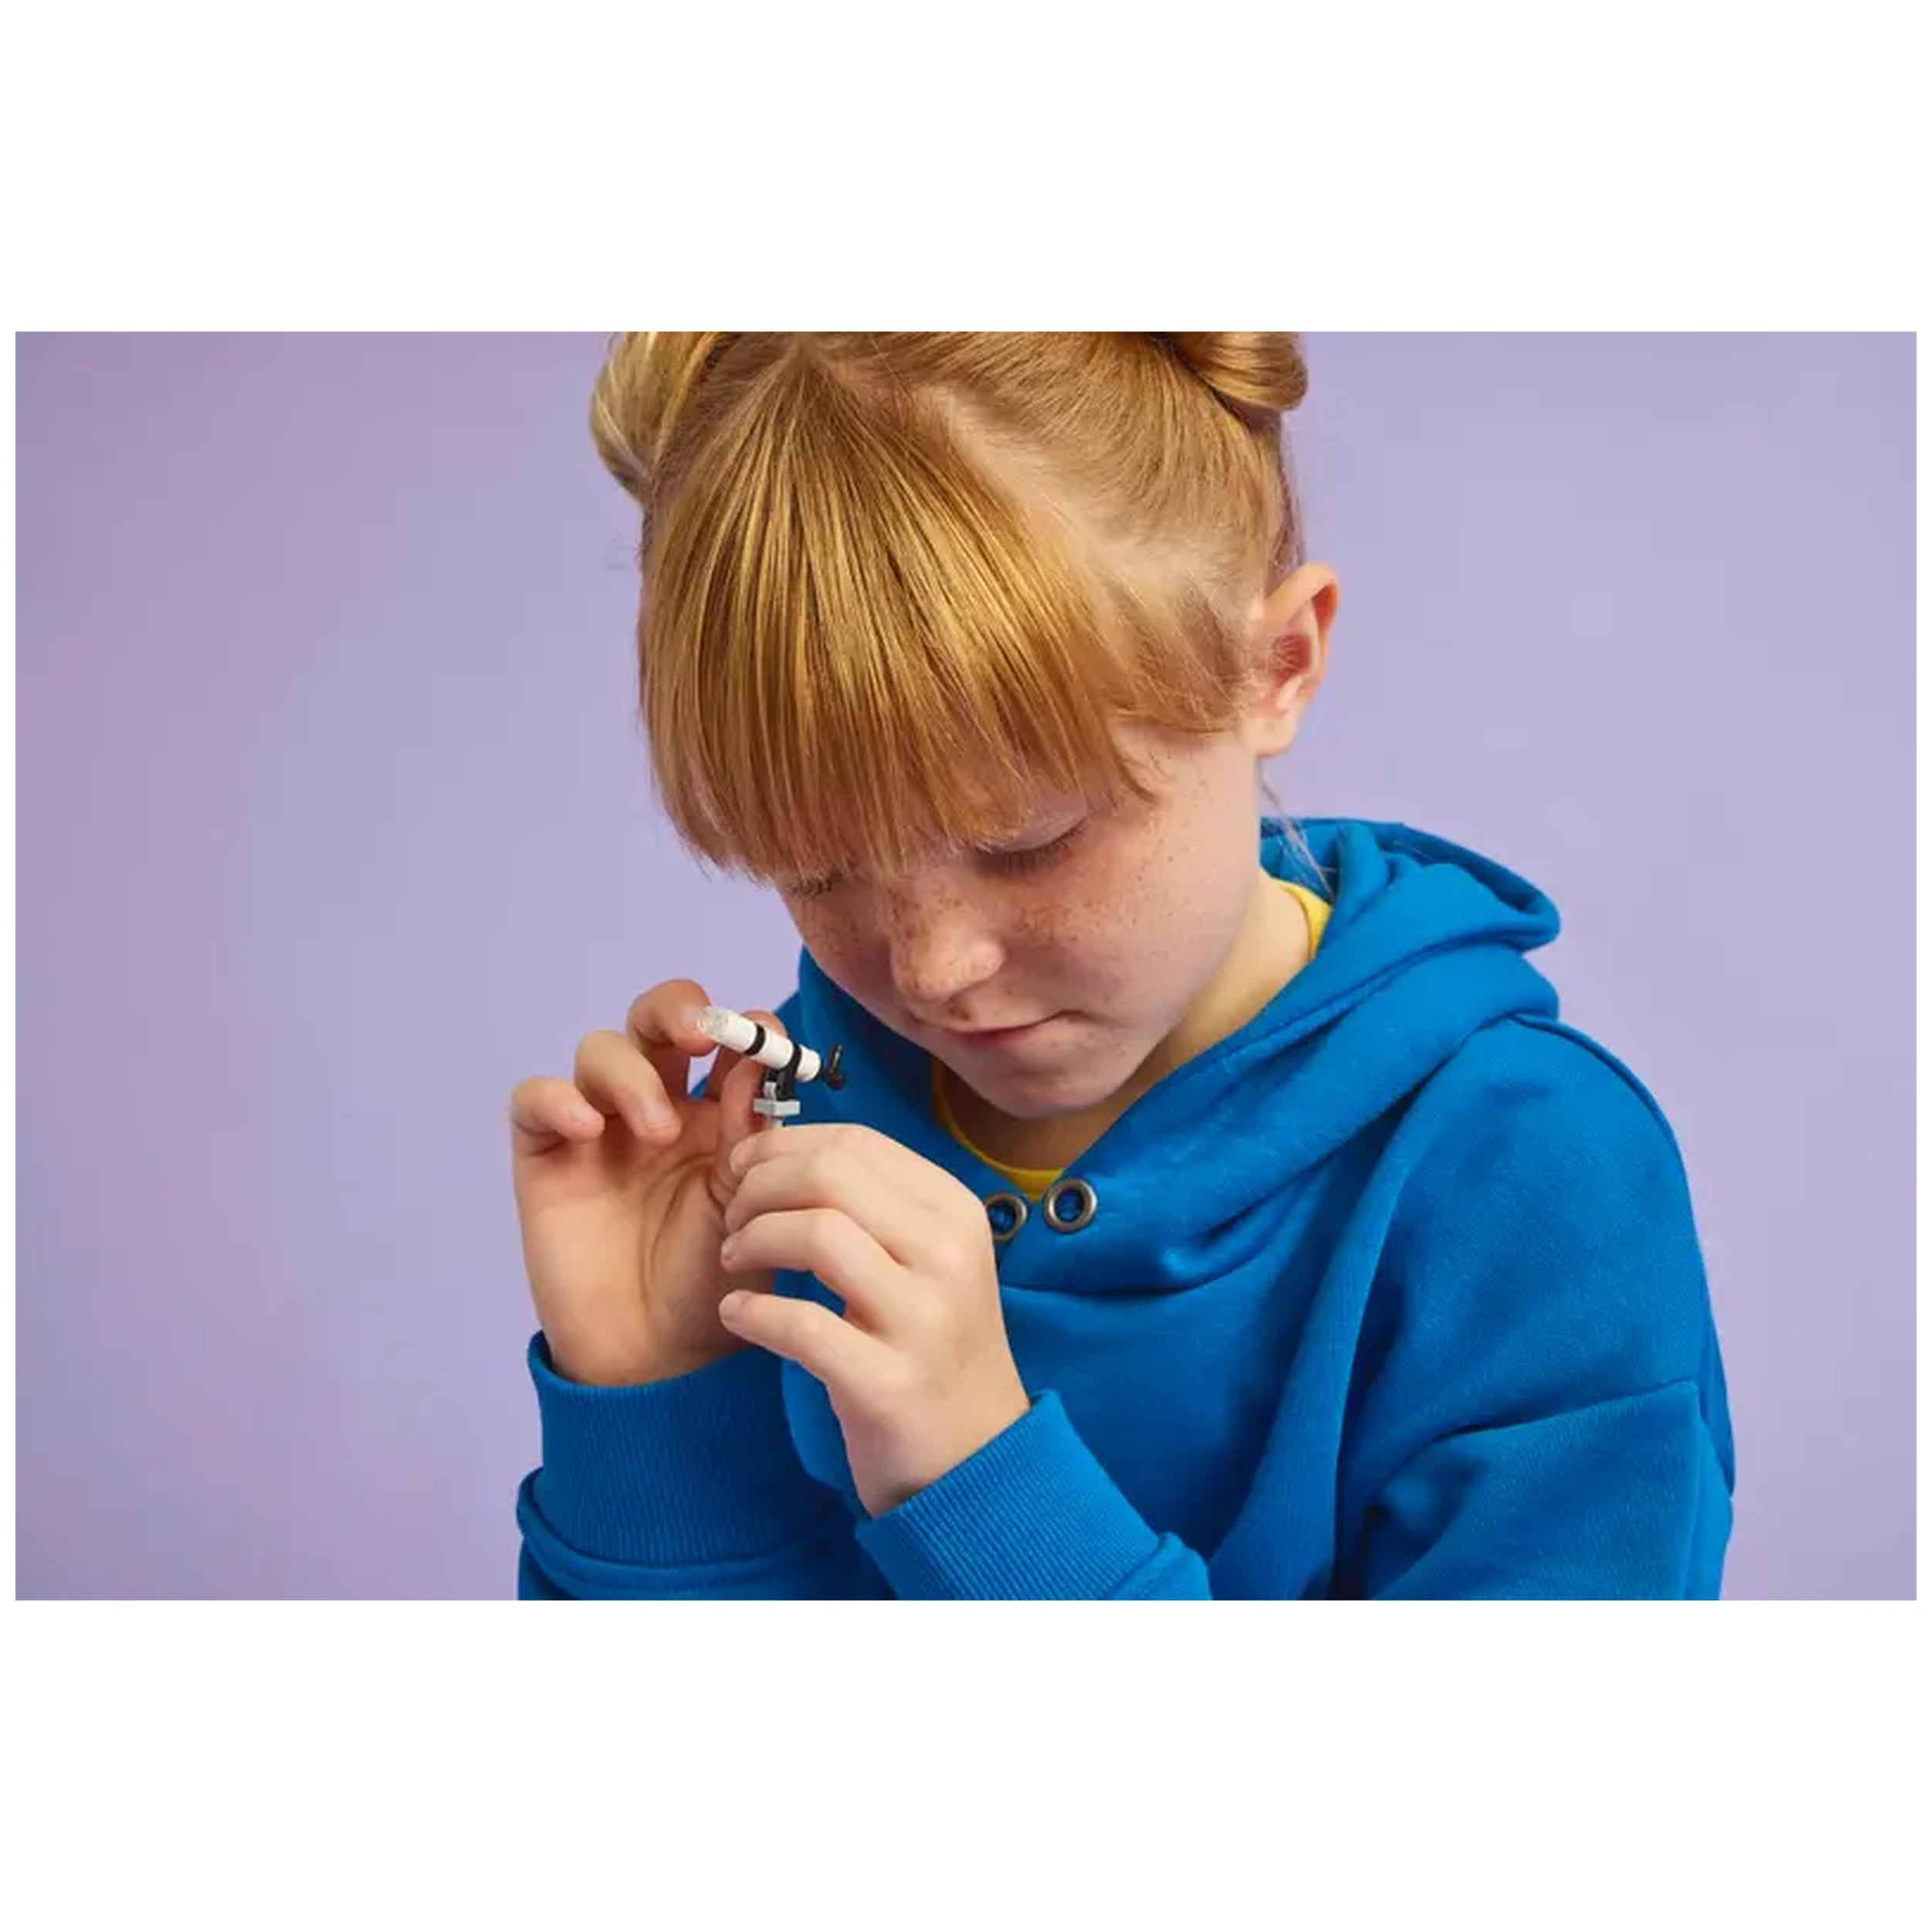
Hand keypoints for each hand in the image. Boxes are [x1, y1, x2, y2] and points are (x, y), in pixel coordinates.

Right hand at [506, 979, 791, 1385]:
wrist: (662, 1358)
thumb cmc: (716, 1283)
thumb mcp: (751, 1206)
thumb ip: (755, 1136)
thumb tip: (763, 1061)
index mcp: (720, 1114)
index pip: (727, 1041)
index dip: (745, 1028)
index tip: (769, 1045)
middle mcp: (660, 1107)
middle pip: (657, 1020)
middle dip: (678, 1009)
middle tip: (699, 1033)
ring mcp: (600, 1128)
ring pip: (601, 1051)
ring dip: (630, 1071)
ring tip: (656, 1128)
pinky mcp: (547, 1157)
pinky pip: (536, 1100)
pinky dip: (558, 1099)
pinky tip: (587, 1129)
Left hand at [714, 1124, 1031, 1516]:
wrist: (978, 1455)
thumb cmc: (932, 1345)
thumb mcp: (925, 1260)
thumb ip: (869, 1204)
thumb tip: (778, 1148)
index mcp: (954, 1211)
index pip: (855, 1141)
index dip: (782, 1145)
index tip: (744, 1168)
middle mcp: (947, 1254)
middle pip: (830, 1174)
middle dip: (759, 1185)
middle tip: (732, 1216)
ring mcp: (923, 1319)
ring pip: (816, 1233)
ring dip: (752, 1239)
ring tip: (733, 1260)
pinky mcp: (888, 1382)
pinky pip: (800, 1325)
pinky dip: (752, 1312)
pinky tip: (737, 1314)